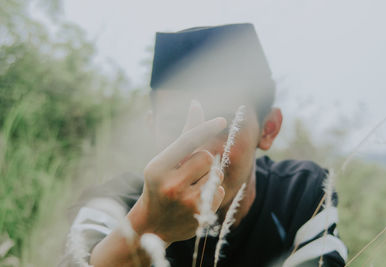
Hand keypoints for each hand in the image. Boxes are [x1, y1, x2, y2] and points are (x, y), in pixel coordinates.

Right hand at [127, 101, 226, 242]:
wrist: (152, 225)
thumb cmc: (160, 184)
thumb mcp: (165, 160)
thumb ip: (185, 134)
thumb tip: (196, 104)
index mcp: (157, 167)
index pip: (187, 141)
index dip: (205, 128)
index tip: (222, 120)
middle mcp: (170, 184)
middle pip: (206, 157)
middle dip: (203, 161)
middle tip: (190, 172)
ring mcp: (185, 202)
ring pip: (215, 174)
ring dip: (209, 176)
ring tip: (192, 187)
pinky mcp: (199, 214)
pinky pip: (220, 190)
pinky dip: (213, 192)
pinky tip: (197, 199)